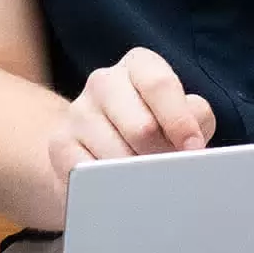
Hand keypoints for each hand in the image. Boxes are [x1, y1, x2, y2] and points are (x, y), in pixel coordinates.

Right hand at [46, 47, 213, 193]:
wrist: (98, 144)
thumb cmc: (153, 127)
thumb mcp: (181, 115)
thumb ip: (195, 119)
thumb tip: (193, 146)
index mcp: (138, 65)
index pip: (159, 84)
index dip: (180, 122)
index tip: (193, 149)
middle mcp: (104, 81)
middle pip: (141, 127)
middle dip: (162, 158)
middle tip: (171, 174)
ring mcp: (78, 113)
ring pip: (118, 157)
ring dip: (139, 178)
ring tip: (147, 182)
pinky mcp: (59, 145)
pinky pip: (90, 174)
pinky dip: (111, 187)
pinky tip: (120, 188)